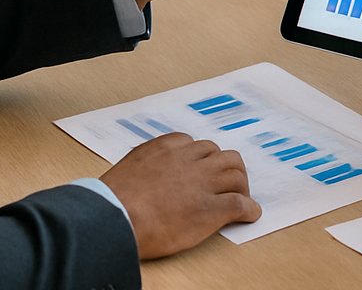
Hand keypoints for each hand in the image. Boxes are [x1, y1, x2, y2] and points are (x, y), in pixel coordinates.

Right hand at [99, 132, 258, 257]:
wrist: (114, 218)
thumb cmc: (112, 200)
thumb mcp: (128, 169)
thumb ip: (145, 165)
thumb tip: (147, 174)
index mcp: (166, 148)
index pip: (195, 144)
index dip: (203, 158)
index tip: (203, 167)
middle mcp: (189, 161)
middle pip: (221, 155)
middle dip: (227, 167)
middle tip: (227, 182)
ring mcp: (203, 183)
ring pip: (236, 173)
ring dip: (241, 184)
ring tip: (240, 195)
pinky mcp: (211, 209)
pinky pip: (240, 204)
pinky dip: (249, 209)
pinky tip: (249, 215)